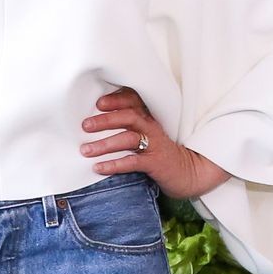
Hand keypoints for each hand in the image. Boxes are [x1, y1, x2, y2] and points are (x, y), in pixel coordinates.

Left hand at [80, 88, 231, 198]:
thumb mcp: (146, 136)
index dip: (116, 100)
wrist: (187, 173)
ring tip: (86, 150)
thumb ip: (128, 128)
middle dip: (105, 120)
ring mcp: (154, 145)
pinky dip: (114, 164)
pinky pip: (132, 162)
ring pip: (128, 139)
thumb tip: (96, 126)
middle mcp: (151, 128)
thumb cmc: (159, 154)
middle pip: (128, 117)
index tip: (98, 103)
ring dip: (105, 144)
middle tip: (85, 126)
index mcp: (148, 119)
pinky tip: (99, 167)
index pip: (133, 102)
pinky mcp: (155, 163)